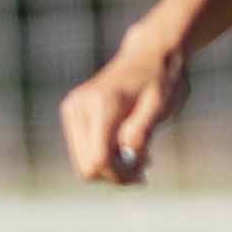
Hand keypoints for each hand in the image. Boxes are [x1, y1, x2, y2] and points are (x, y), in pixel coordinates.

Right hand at [60, 30, 189, 184]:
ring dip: (113, 169)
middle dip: (117, 175)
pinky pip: (85, 154)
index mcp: (101, 104)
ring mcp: (72, 111)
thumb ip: (142, 130)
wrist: (148, 56)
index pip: (98, 160)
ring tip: (140, 158)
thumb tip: (129, 155)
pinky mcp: (72, 115)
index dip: (121, 175)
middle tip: (145, 168)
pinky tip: (128, 150)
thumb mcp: (159, 105)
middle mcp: (79, 107)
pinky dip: (106, 159)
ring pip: (84, 165)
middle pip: (87, 168)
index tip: (145, 171)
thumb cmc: (159, 81)